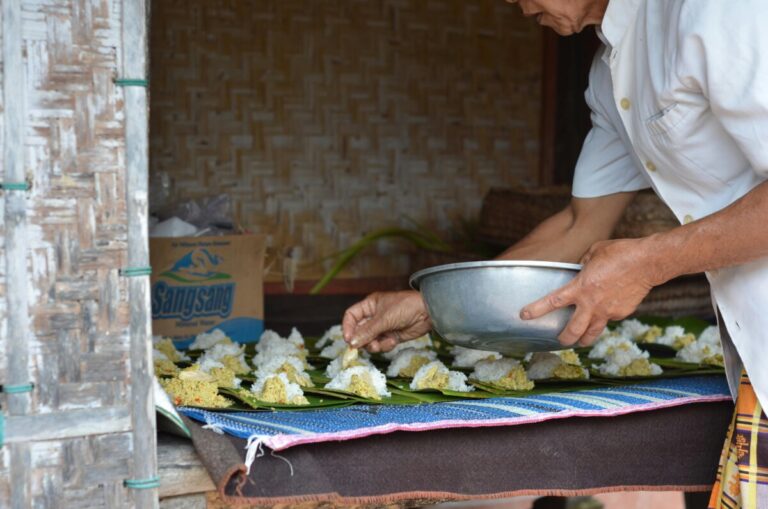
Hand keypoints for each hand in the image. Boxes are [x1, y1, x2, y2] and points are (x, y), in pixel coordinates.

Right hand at [342, 291, 431, 352]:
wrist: (428, 312)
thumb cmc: (406, 307)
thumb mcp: (384, 318)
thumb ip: (368, 331)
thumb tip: (352, 343)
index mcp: (370, 305)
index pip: (351, 316)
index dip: (347, 327)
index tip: (349, 340)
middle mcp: (374, 316)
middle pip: (359, 331)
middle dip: (362, 340)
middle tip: (366, 346)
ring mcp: (383, 327)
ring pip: (370, 340)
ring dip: (374, 345)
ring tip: (382, 343)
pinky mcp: (392, 336)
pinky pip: (381, 344)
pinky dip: (385, 345)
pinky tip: (393, 341)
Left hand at [520, 238, 664, 346]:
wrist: (647, 262)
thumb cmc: (619, 252)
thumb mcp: (593, 253)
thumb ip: (582, 265)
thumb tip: (581, 269)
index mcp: (580, 287)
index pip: (553, 302)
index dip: (536, 310)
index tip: (524, 315)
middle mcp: (592, 304)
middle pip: (573, 330)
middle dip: (564, 338)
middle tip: (560, 340)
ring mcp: (607, 311)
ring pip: (592, 333)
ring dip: (584, 340)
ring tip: (580, 342)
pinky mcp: (622, 313)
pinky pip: (609, 318)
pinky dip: (605, 317)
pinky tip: (608, 310)